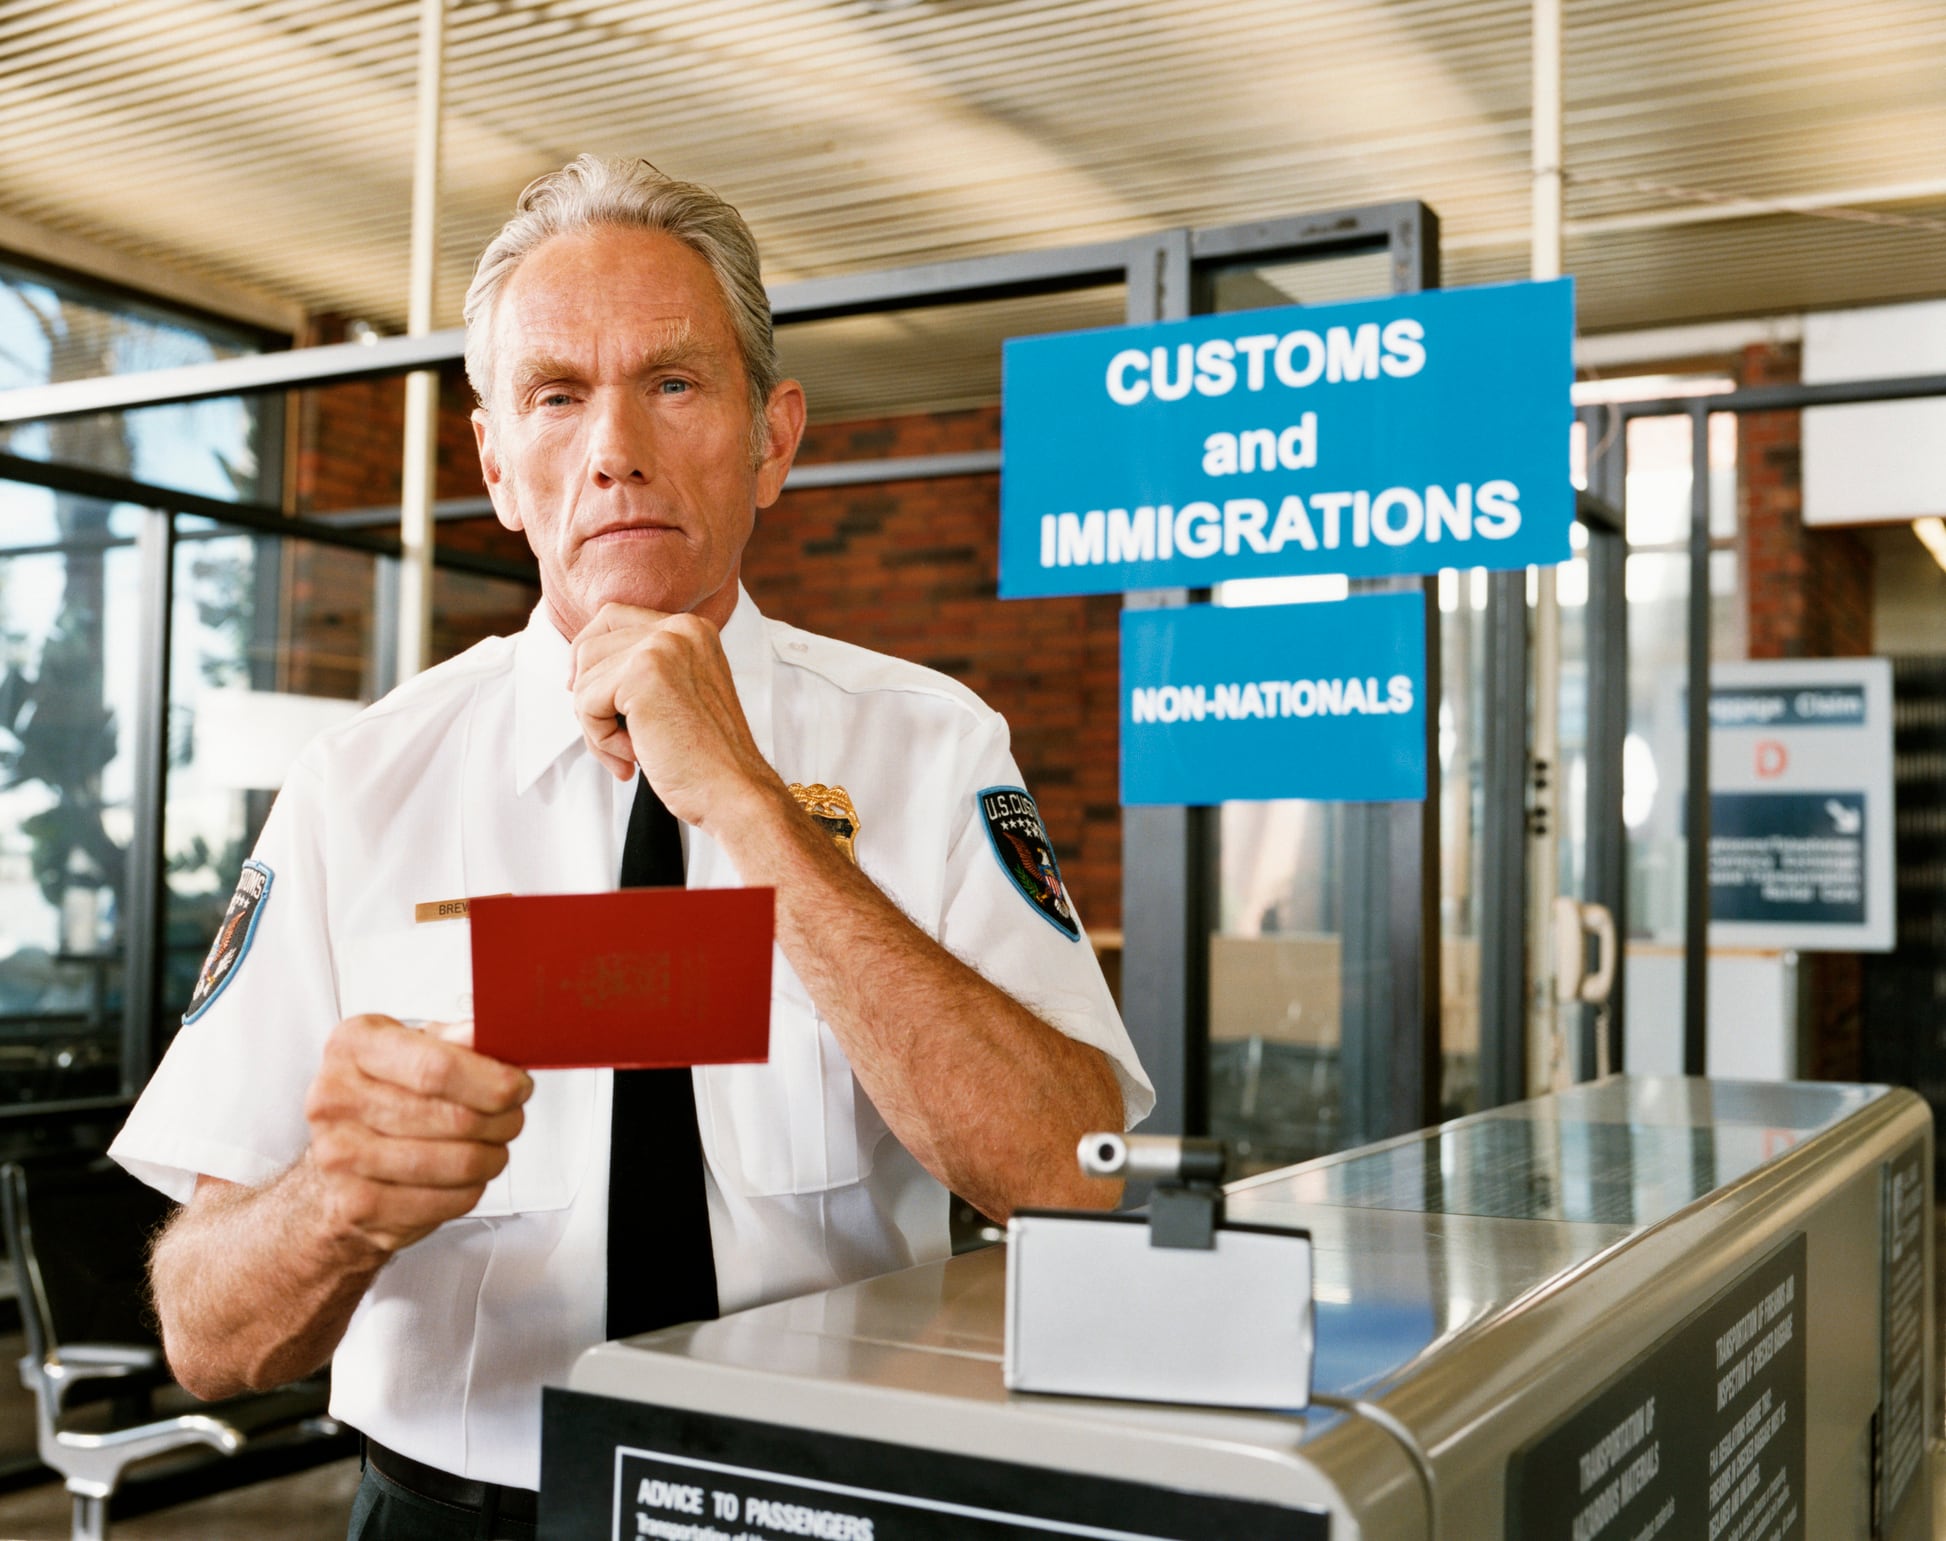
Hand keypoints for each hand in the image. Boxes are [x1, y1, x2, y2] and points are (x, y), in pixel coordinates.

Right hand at [302, 1014, 531, 1257]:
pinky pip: (443, 1202)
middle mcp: (336, 1098)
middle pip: (452, 1117)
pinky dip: (469, 1190)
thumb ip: (457, 1040)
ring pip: (455, 1162)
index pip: (436, 1066)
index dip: (492, 1081)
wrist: (337, 1156)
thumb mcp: (415, 1048)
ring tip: (491, 1147)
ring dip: (491, 1157)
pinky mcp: (355, 1205)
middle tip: (512, 1118)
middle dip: (502, 1120)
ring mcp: (339, 1155)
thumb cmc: (382, 1094)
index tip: (519, 1087)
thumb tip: (496, 1033)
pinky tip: (464, 1177)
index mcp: (353, 1046)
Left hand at [568, 603, 783, 830]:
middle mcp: (679, 628)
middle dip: (589, 697)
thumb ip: (641, 670)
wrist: (734, 791)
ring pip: (584, 677)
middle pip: (591, 645)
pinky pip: (585, 702)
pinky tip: (633, 756)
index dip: (589, 655)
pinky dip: (600, 738)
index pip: (613, 618)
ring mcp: (662, 647)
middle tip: (613, 739)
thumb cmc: (704, 757)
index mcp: (692, 629)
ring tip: (630, 752)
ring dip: (596, 724)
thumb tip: (577, 670)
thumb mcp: (676, 695)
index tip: (587, 694)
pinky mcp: (643, 674)